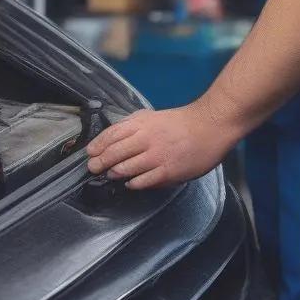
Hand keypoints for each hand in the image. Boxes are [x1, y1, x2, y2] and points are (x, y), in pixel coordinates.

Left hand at [85, 102, 241, 190]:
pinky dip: (133, 183)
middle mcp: (146, 139)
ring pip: (127, 168)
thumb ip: (134, 124)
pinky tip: (130, 183)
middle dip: (100, 161)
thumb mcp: (153, 115)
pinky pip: (144, 181)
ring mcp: (157, 156)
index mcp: (142, 123)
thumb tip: (115, 134)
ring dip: (115, 172)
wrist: (209, 126)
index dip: (98, 144)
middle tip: (93, 167)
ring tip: (110, 174)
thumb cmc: (181, 122)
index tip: (90, 152)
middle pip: (115, 152)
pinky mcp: (168, 171)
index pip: (112, 134)